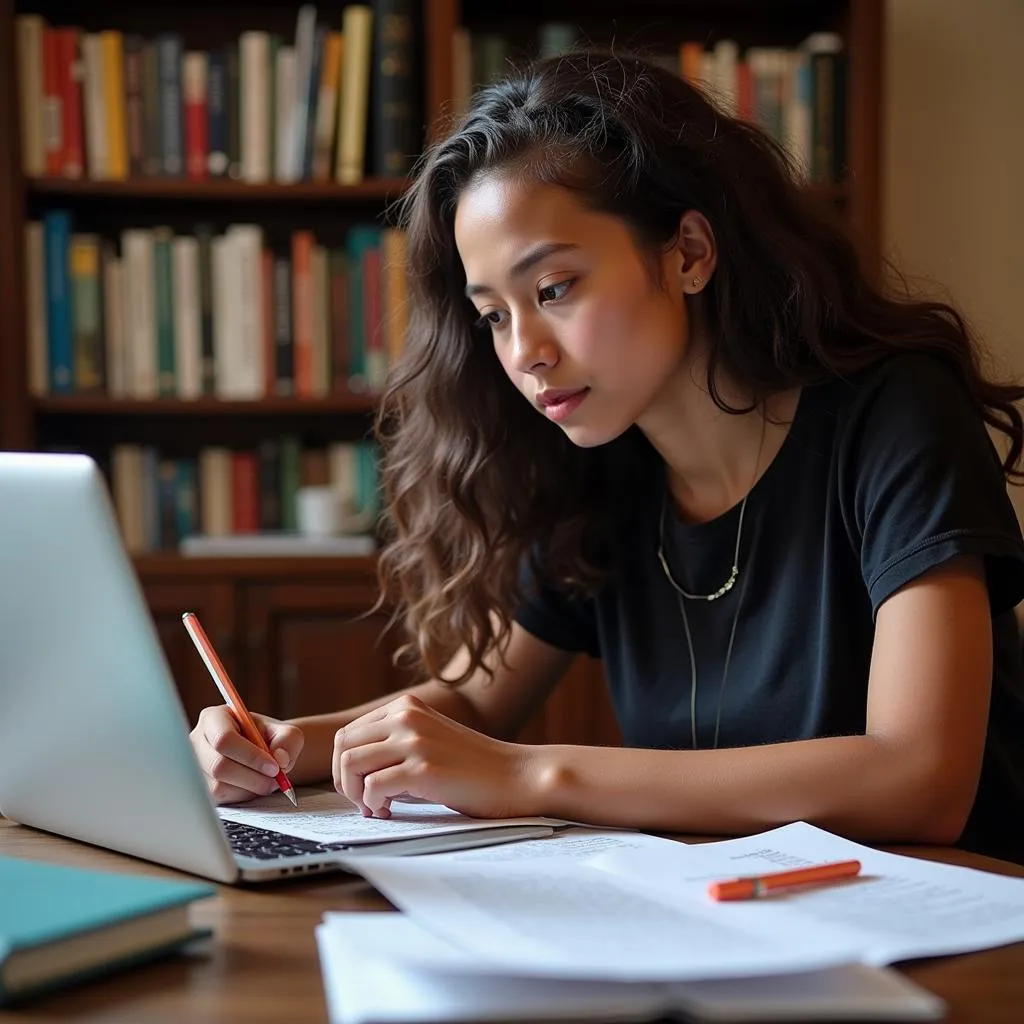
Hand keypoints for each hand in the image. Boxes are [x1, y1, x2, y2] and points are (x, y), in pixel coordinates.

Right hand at [190, 705, 303, 804]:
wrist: (262, 754)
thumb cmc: (270, 738)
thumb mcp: (286, 733)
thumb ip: (288, 741)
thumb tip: (280, 759)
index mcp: (214, 718)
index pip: (224, 739)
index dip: (250, 756)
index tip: (274, 767)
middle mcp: (197, 741)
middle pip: (218, 766)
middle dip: (252, 777)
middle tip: (276, 779)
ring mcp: (194, 766)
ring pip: (218, 786)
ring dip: (249, 788)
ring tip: (268, 781)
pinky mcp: (198, 787)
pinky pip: (219, 799)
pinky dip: (242, 795)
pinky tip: (253, 785)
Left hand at [333, 694, 532, 818]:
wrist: (516, 776)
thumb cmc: (473, 767)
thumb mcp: (429, 739)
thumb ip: (395, 742)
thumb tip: (349, 768)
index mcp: (406, 707)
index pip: (348, 733)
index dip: (344, 766)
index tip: (360, 787)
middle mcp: (407, 717)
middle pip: (343, 746)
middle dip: (344, 780)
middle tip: (364, 801)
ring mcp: (415, 741)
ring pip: (351, 765)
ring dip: (355, 794)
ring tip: (377, 807)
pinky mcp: (423, 768)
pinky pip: (373, 787)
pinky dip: (374, 805)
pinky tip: (390, 812)